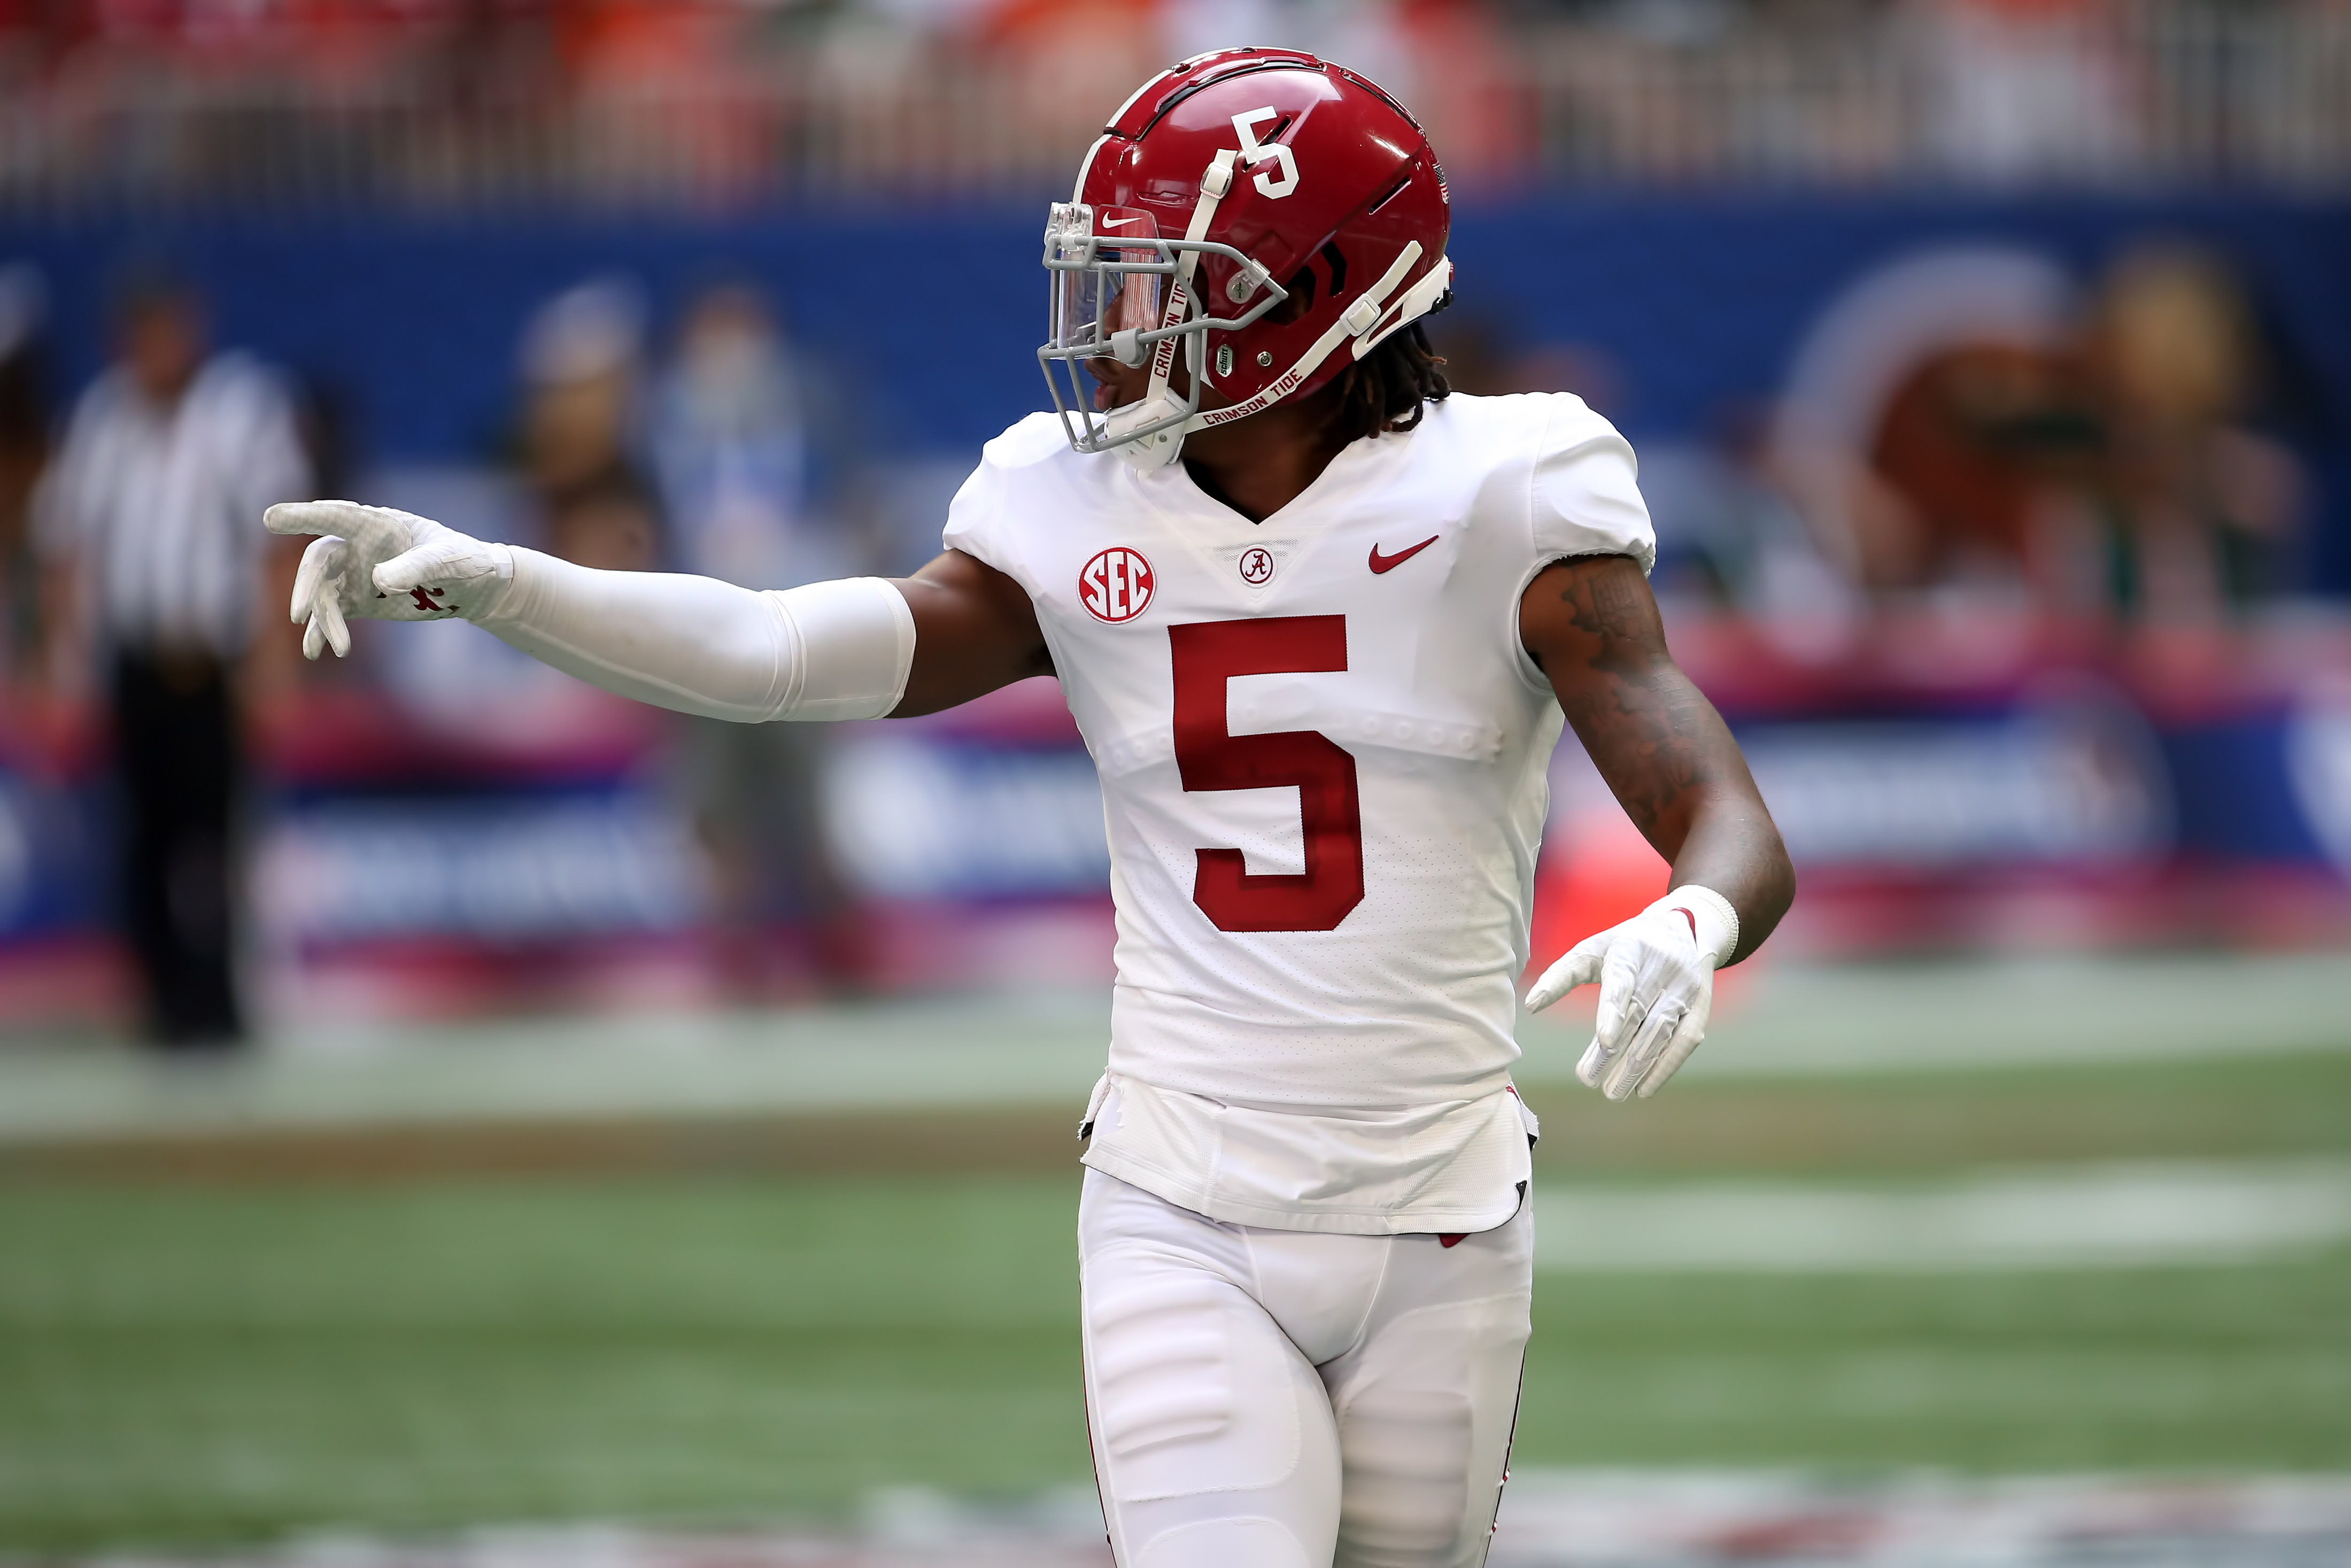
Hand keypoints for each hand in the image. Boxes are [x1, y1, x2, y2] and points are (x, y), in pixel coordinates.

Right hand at [264, 500, 510, 659]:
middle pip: (320, 562)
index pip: (334, 517)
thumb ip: (416, 566)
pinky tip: (314, 652)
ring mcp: (356, 573)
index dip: (303, 517)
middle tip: (300, 614)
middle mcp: (358, 545)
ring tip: (336, 647)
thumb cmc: (464, 560)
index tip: (271, 519)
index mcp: (377, 524)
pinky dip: (322, 632)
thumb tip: (379, 579)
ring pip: (324, 593)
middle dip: (307, 586)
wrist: (475, 585)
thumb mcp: (447, 560)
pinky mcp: (360, 599)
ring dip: (323, 620)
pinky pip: (332, 614)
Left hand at [1525, 887, 1738, 1101]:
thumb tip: (1530, 1005)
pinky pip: (1683, 1042)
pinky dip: (1664, 1068)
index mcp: (1630, 950)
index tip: (1604, 1042)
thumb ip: (1561, 976)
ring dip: (1637, 1066)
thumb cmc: (1623, 946)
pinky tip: (1643, 1089)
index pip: (1621, 983)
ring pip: (1659, 1032)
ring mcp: (1684, 989)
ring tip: (1612, 1092)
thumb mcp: (1591, 950)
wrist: (1680, 929)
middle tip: (1588, 1078)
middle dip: (1613, 1051)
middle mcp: (1661, 969)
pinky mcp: (1698, 1007)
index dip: (1613, 1012)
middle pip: (1636, 1015)